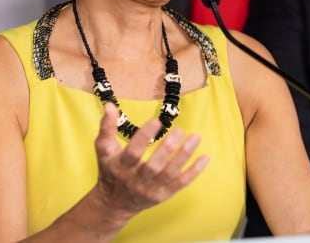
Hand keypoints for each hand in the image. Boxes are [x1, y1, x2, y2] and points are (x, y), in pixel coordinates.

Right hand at [91, 103, 208, 219]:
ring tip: (195, 138)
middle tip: (180, 130)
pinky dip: (193, 172)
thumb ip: (106, 127)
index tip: (156, 121)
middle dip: (167, 149)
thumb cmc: (110, 170)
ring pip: (170, 174)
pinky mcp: (163, 195)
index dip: (143, 138)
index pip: (132, 153)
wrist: (113, 204)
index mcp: (121, 167)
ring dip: (184, 156)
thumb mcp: (104, 150)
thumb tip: (109, 105)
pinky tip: (205, 158)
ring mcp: (151, 189)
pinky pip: (180, 184)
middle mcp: (136, 180)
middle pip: (153, 167)